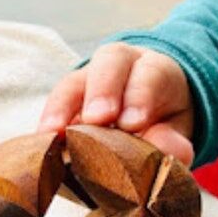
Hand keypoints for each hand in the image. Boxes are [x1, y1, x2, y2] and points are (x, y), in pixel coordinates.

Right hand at [37, 43, 194, 165]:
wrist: (146, 106)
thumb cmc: (161, 117)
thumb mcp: (176, 128)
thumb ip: (173, 138)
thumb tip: (169, 152)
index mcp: (155, 69)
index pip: (150, 74)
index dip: (140, 95)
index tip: (132, 123)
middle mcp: (119, 65)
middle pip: (109, 64)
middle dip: (101, 91)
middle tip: (96, 119)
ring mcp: (87, 79)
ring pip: (74, 82)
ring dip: (62, 108)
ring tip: (54, 134)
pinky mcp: (66, 101)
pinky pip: (54, 105)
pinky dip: (48, 122)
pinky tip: (41, 142)